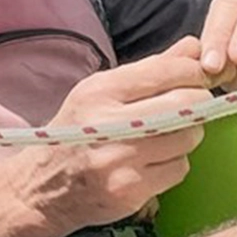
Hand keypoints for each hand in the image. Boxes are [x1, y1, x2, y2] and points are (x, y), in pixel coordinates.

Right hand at [18, 38, 212, 232]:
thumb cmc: (75, 133)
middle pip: (186, 103)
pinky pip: (179, 168)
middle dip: (196, 103)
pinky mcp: (130, 190)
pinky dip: (173, 164)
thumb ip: (149, 69)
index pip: (165, 71)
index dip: (193, 72)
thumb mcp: (99, 92)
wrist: (40, 187)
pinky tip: (152, 162)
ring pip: (188, 137)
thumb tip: (194, 46)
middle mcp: (107, 124)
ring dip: (185, 135)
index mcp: (98, 92)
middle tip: (188, 107)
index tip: (196, 77)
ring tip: (163, 136)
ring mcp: (119, 160)